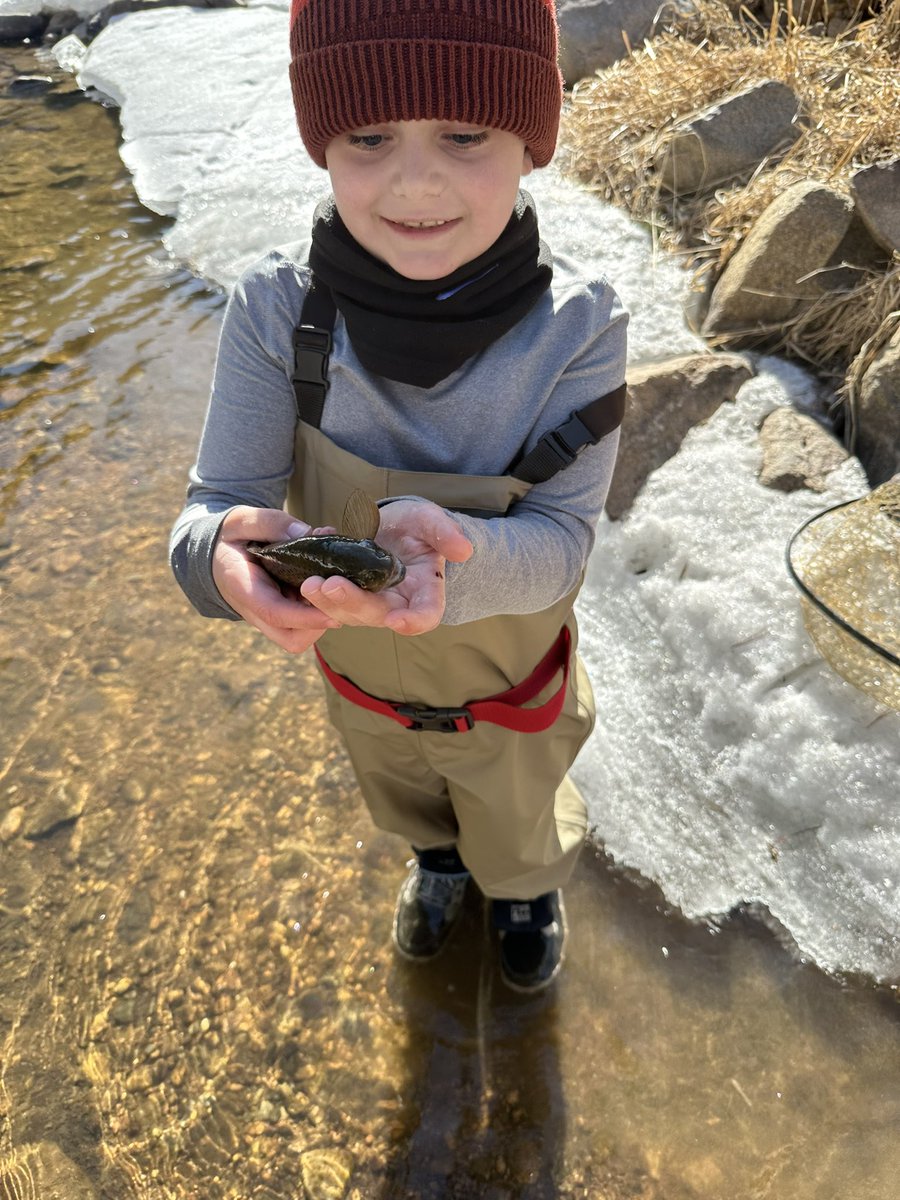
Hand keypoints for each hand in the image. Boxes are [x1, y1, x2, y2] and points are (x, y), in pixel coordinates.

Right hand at [213, 506, 340, 653]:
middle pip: (291, 638)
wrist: (214, 556)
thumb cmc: (230, 538)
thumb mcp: (242, 521)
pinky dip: (319, 608)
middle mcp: (256, 611)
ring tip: (332, 585)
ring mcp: (269, 617)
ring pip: (300, 636)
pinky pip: (303, 624)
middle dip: (318, 624)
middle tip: (336, 594)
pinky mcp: (282, 614)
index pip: (274, 612)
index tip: (333, 613)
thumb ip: (271, 524)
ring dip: (321, 617)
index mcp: (242, 587)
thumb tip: (308, 533)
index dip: (305, 617)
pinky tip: (327, 582)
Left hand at [299, 499, 472, 635]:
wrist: (394, 526)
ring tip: (309, 584)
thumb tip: (464, 550)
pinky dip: (316, 583)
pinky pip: (328, 596)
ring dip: (326, 602)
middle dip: (353, 603)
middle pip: (376, 614)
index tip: (398, 621)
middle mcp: (396, 602)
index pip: (426, 614)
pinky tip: (308, 558)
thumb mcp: (432, 522)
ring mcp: (369, 600)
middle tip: (330, 586)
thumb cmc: (418, 527)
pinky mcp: (346, 593)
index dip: (414, 621)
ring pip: (347, 612)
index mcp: (425, 591)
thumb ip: (445, 533)